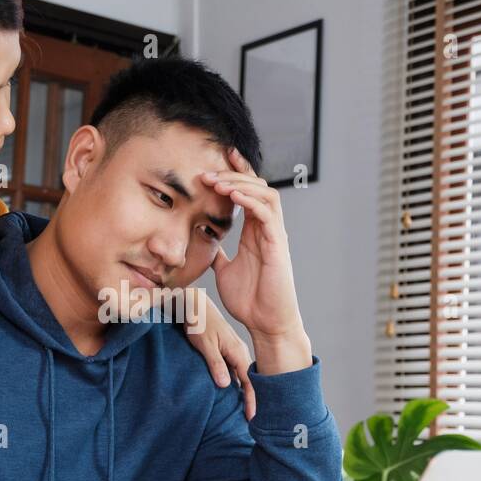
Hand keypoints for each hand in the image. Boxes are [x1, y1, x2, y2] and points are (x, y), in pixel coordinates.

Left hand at [182, 293, 255, 419]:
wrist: (192, 304)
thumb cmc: (197, 322)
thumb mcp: (204, 344)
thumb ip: (215, 364)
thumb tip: (226, 386)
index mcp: (237, 352)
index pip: (249, 382)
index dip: (252, 401)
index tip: (252, 418)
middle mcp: (239, 352)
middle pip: (248, 381)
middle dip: (252, 400)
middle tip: (252, 422)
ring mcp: (233, 352)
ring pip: (241, 377)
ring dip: (243, 392)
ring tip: (245, 412)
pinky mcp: (225, 351)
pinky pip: (234, 371)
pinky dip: (235, 383)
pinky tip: (232, 393)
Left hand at [204, 149, 310, 373]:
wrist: (265, 324)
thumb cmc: (249, 300)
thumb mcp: (224, 271)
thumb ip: (218, 254)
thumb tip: (203, 244)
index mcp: (254, 232)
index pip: (248, 192)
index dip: (237, 173)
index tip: (220, 157)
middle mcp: (266, 229)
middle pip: (258, 186)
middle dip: (234, 174)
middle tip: (208, 170)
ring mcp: (274, 235)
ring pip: (265, 194)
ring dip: (241, 185)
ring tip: (218, 182)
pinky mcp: (278, 245)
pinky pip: (268, 214)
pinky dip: (251, 201)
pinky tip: (233, 197)